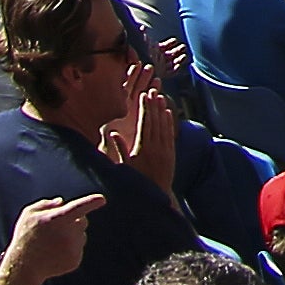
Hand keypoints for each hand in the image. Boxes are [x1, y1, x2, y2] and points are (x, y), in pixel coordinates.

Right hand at [0, 192, 101, 284]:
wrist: (23, 268)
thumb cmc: (25, 237)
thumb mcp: (29, 215)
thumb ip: (45, 204)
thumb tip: (61, 201)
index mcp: (58, 219)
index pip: (79, 207)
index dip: (91, 202)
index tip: (101, 199)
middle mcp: (69, 234)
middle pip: (83, 221)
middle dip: (74, 222)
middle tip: (56, 229)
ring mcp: (73, 248)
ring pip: (81, 236)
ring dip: (71, 237)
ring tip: (51, 244)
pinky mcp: (76, 260)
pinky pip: (78, 249)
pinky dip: (69, 250)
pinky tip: (54, 254)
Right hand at [115, 70, 178, 189]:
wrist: (157, 195)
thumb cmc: (137, 182)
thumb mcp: (125, 167)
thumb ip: (120, 149)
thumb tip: (112, 132)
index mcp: (143, 149)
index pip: (144, 123)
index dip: (144, 108)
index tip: (143, 96)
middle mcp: (156, 147)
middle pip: (156, 121)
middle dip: (154, 105)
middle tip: (152, 90)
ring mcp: (166, 149)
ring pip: (165, 125)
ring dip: (162, 110)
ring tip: (160, 96)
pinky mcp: (171, 152)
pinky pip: (171, 134)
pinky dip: (170, 122)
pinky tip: (169, 113)